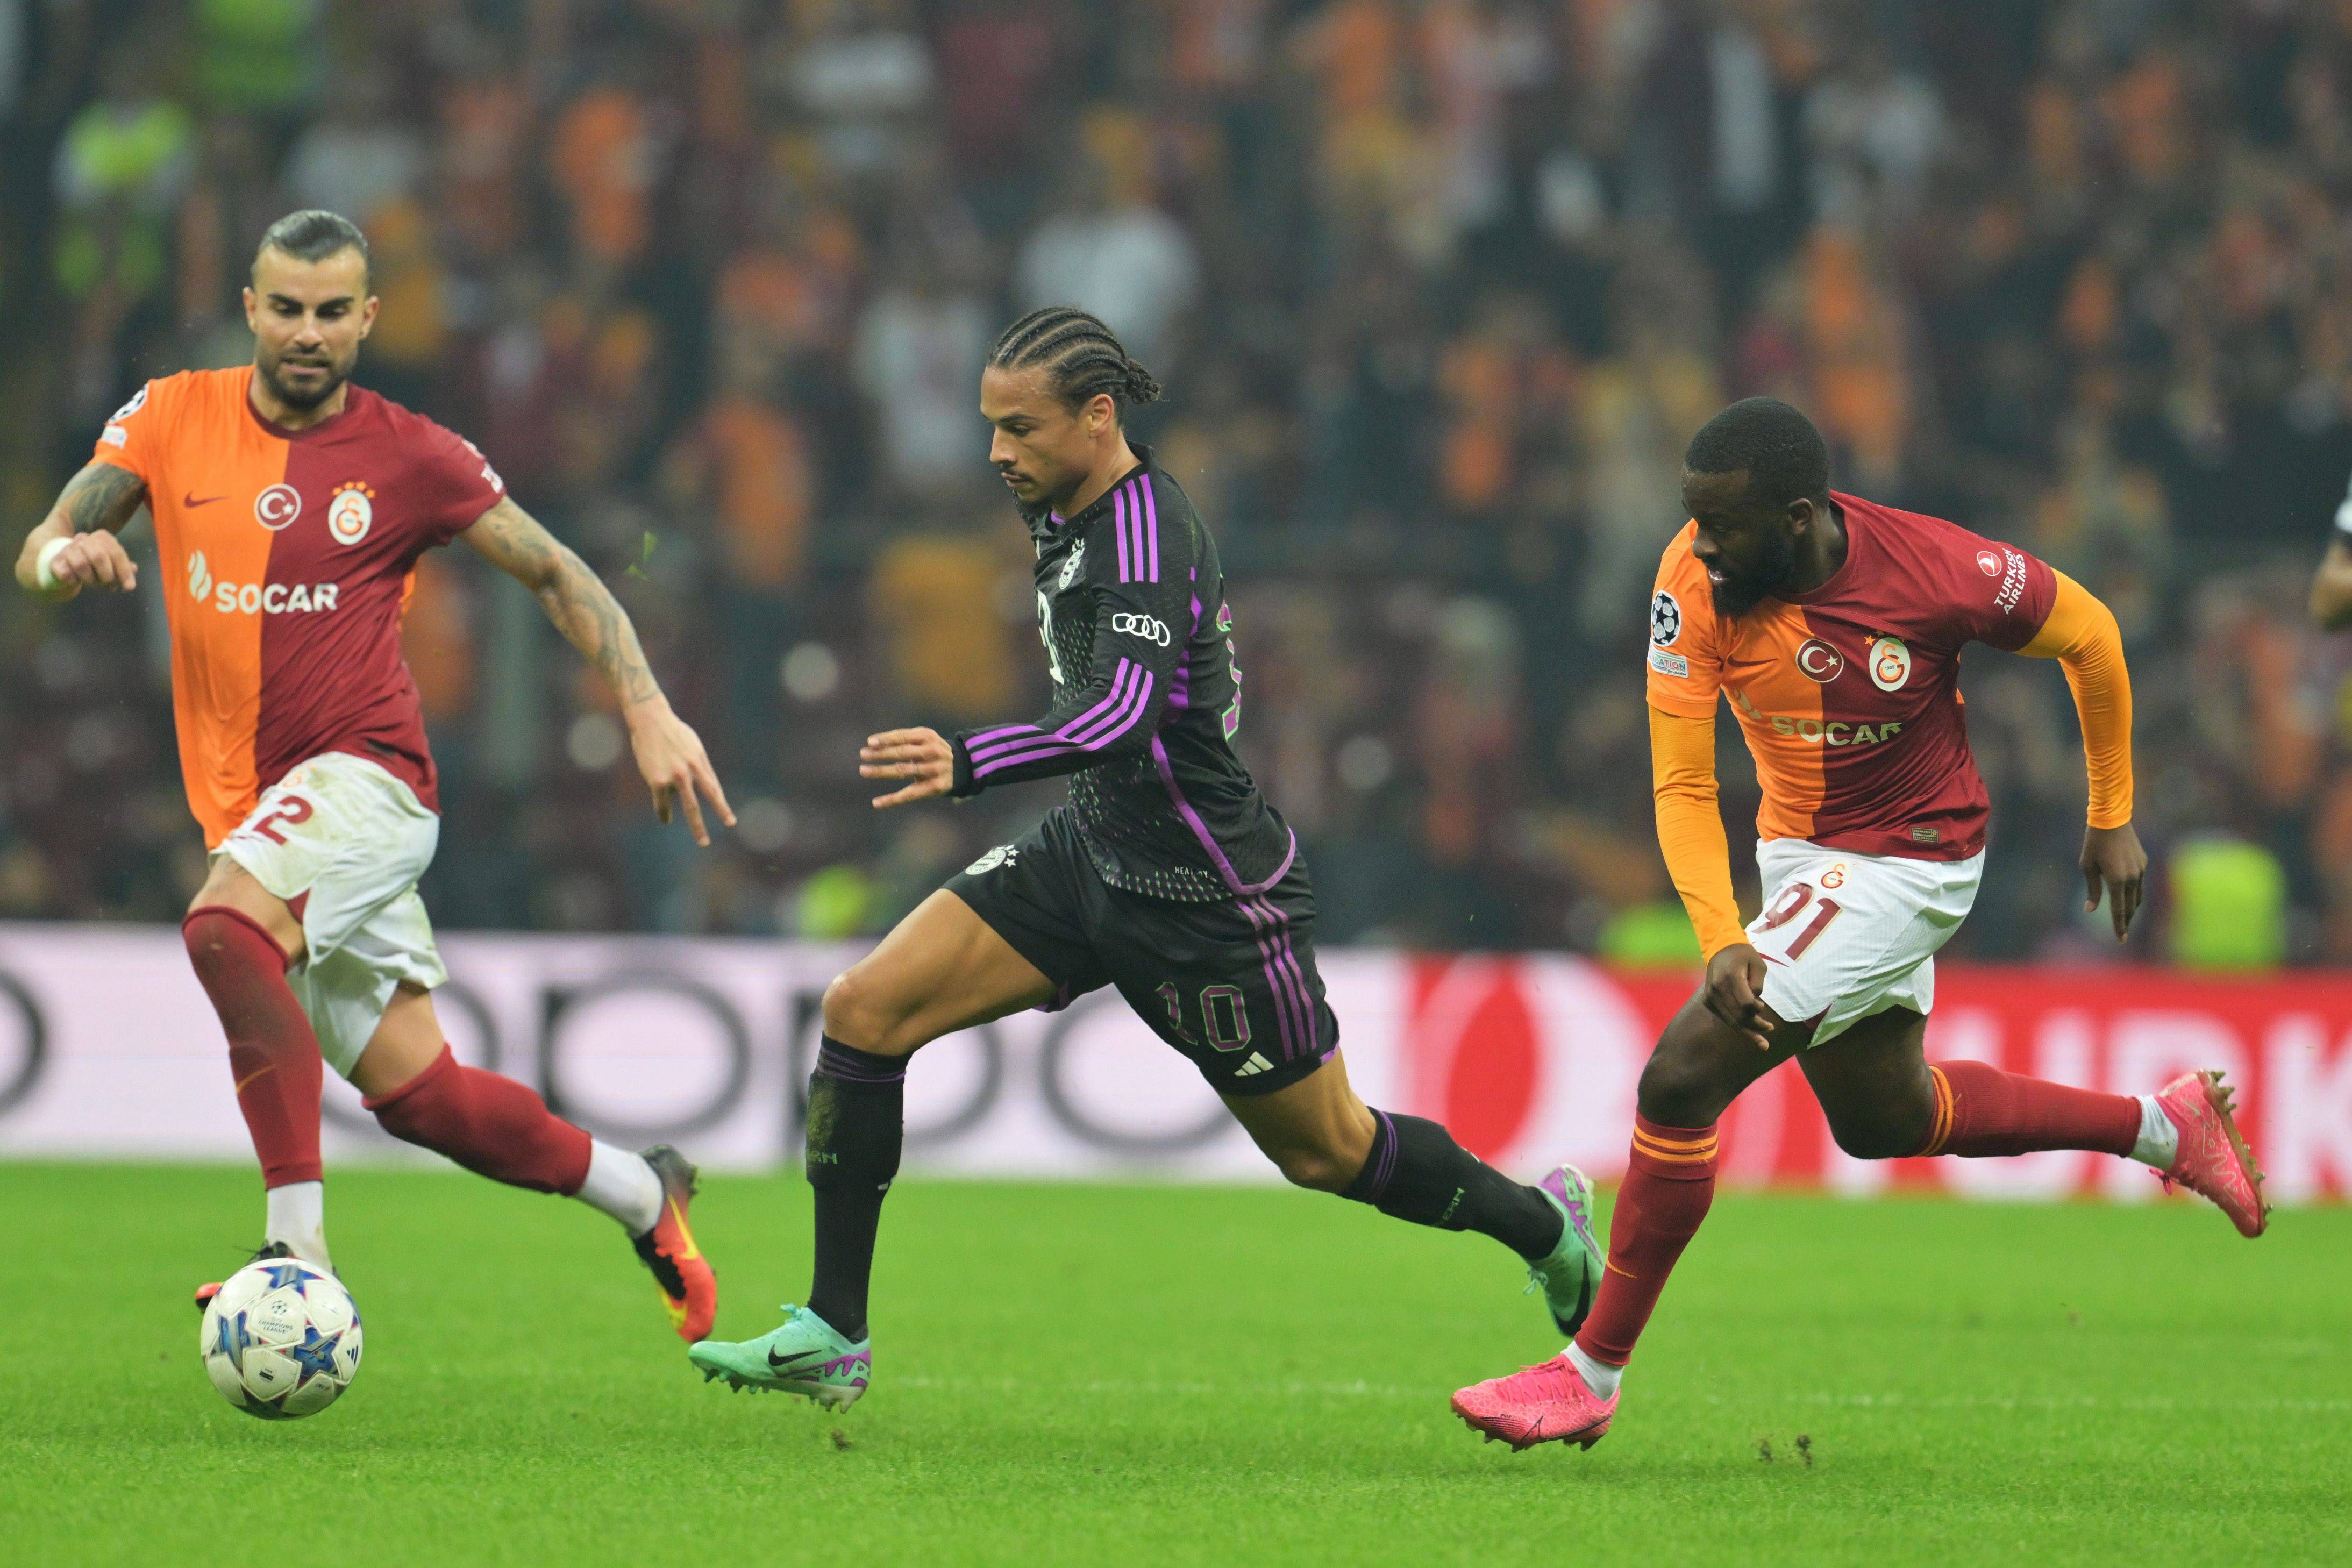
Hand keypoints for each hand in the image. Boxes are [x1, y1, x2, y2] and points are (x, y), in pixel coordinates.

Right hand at [35, 532, 138, 598]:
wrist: (67, 563)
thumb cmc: (95, 565)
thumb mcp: (113, 565)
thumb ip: (124, 568)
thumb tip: (134, 569)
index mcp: (102, 537)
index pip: (116, 552)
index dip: (124, 571)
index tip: (129, 587)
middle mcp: (84, 539)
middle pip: (98, 556)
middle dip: (106, 575)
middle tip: (106, 583)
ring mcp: (67, 549)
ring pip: (81, 565)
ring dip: (90, 579)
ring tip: (92, 582)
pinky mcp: (55, 561)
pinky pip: (66, 573)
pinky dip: (74, 582)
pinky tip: (76, 581)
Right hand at [625, 702, 733, 845]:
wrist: (650, 720)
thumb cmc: (672, 733)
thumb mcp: (692, 746)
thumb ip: (697, 766)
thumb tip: (697, 785)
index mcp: (700, 762)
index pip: (714, 788)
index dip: (722, 806)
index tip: (730, 821)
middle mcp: (691, 770)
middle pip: (707, 798)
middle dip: (720, 814)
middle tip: (728, 829)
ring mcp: (675, 776)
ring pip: (689, 806)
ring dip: (697, 826)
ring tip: (703, 841)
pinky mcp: (657, 780)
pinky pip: (662, 803)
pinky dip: (664, 812)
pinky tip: (666, 819)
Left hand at [861, 727, 954, 808]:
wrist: (960, 767)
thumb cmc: (930, 751)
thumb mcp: (922, 739)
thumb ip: (902, 740)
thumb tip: (873, 745)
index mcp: (928, 736)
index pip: (903, 737)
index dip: (886, 739)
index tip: (870, 742)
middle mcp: (933, 752)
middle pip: (902, 753)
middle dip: (881, 753)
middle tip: (863, 754)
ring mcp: (935, 770)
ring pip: (904, 771)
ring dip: (881, 771)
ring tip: (864, 770)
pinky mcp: (935, 787)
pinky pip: (910, 794)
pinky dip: (892, 799)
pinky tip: (876, 803)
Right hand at [1702, 942, 1774, 1049]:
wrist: (1720, 948)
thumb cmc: (1744, 955)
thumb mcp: (1759, 965)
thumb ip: (1758, 986)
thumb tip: (1754, 1007)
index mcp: (1731, 976)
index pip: (1746, 1004)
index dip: (1757, 1010)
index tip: (1763, 1006)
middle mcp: (1717, 988)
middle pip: (1738, 1016)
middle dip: (1755, 1026)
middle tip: (1770, 1029)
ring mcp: (1710, 995)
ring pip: (1731, 1021)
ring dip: (1748, 1032)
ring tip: (1763, 1043)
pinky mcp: (1707, 1001)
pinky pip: (1725, 1018)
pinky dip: (1737, 1025)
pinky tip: (1749, 1030)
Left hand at [2080, 822, 2145, 940]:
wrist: (2112, 820)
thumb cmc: (2094, 843)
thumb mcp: (2087, 867)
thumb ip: (2092, 890)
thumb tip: (2090, 910)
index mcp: (2117, 881)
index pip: (2119, 910)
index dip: (2119, 926)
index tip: (2121, 939)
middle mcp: (2132, 878)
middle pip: (2131, 906)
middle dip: (2127, 920)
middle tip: (2122, 932)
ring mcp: (2141, 870)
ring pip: (2138, 896)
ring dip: (2132, 908)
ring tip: (2126, 917)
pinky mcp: (2143, 863)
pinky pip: (2140, 883)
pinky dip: (2134, 892)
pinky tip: (2128, 895)